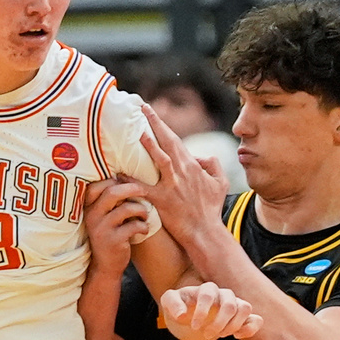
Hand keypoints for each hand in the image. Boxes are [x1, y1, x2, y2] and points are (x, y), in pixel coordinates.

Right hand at [83, 178, 149, 280]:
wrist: (105, 265)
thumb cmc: (108, 234)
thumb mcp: (103, 217)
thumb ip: (109, 200)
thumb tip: (125, 177)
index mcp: (87, 207)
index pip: (97, 185)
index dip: (114, 180)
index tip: (126, 183)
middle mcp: (91, 215)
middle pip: (112, 192)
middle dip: (132, 188)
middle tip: (144, 191)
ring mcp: (101, 228)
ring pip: (126, 208)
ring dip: (141, 209)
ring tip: (145, 214)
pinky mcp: (113, 240)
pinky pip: (134, 226)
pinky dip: (143, 226)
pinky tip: (143, 229)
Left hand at [138, 104, 227, 245]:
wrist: (205, 231)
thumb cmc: (211, 208)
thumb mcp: (220, 183)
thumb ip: (213, 164)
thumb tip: (202, 155)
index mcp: (192, 165)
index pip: (174, 140)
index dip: (162, 125)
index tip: (150, 112)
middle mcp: (182, 171)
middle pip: (167, 142)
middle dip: (155, 123)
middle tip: (142, 107)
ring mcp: (172, 185)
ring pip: (160, 159)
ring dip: (150, 145)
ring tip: (138, 131)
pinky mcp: (162, 200)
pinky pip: (143, 188)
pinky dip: (131, 181)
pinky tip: (119, 173)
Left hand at [157, 282, 260, 339]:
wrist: (189, 314)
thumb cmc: (180, 306)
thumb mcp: (168, 301)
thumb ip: (171, 303)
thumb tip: (182, 315)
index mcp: (206, 289)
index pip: (209, 294)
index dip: (202, 311)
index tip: (193, 326)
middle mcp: (223, 294)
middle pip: (230, 304)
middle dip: (219, 322)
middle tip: (207, 334)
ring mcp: (235, 305)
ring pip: (245, 308)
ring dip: (234, 324)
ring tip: (221, 334)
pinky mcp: (242, 318)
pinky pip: (256, 319)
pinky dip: (250, 328)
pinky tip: (237, 336)